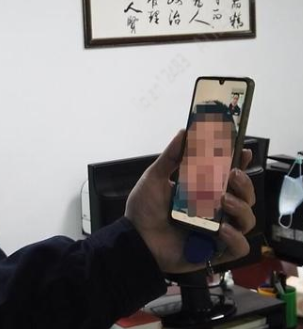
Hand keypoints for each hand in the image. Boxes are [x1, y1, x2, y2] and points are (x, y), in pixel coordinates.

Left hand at [125, 130, 255, 273]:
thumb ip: (171, 157)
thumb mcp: (154, 179)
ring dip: (241, 208)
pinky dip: (236, 238)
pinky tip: (222, 229)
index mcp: (203, 191)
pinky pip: (239, 246)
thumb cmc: (145, 209)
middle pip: (245, 196)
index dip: (241, 164)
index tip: (243, 151)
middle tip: (232, 176)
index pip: (230, 177)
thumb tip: (184, 132)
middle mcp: (215, 210)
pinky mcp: (216, 251)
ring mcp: (218, 231)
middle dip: (245, 184)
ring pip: (247, 219)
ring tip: (223, 201)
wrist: (136, 239)